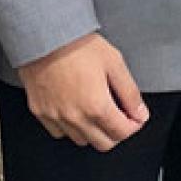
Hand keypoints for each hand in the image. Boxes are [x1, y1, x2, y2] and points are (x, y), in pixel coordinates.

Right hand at [17, 32, 148, 150]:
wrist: (45, 36)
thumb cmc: (77, 45)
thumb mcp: (114, 63)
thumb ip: (130, 92)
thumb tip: (140, 113)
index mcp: (96, 106)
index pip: (121, 133)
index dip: (134, 126)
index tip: (136, 118)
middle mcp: (74, 117)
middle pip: (103, 143)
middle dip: (117, 133)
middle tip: (121, 116)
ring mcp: (55, 117)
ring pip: (81, 140)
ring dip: (95, 132)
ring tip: (99, 110)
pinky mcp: (40, 113)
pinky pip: (60, 132)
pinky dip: (72, 128)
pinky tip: (78, 111)